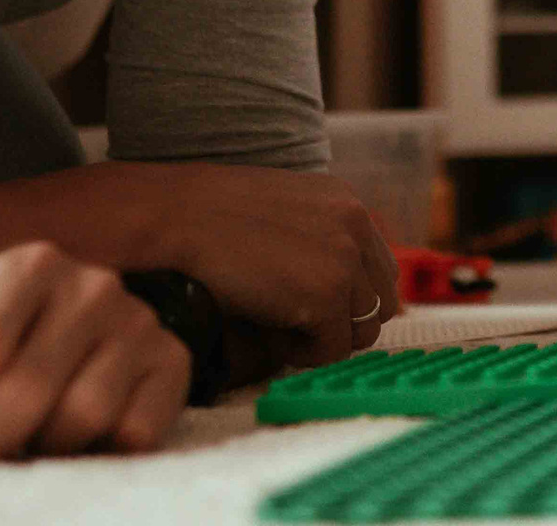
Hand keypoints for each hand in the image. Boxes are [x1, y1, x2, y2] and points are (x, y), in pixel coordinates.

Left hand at [0, 242, 188, 460]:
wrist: (67, 345)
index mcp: (29, 264)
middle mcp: (93, 283)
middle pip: (26, 390)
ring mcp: (139, 321)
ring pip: (84, 414)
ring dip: (44, 445)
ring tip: (29, 436)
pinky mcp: (173, 362)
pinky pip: (136, 430)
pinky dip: (100, 450)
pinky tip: (79, 437)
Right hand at [91, 162, 398, 367]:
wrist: (176, 218)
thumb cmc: (210, 220)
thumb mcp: (282, 215)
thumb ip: (318, 243)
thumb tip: (340, 296)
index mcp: (347, 203)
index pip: (380, 271)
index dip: (349, 301)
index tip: (312, 311)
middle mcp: (356, 225)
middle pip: (380, 305)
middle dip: (341, 323)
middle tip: (292, 323)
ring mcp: (346, 259)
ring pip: (360, 332)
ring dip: (320, 337)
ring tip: (274, 323)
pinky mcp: (327, 294)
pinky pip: (331, 351)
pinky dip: (300, 352)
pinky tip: (266, 329)